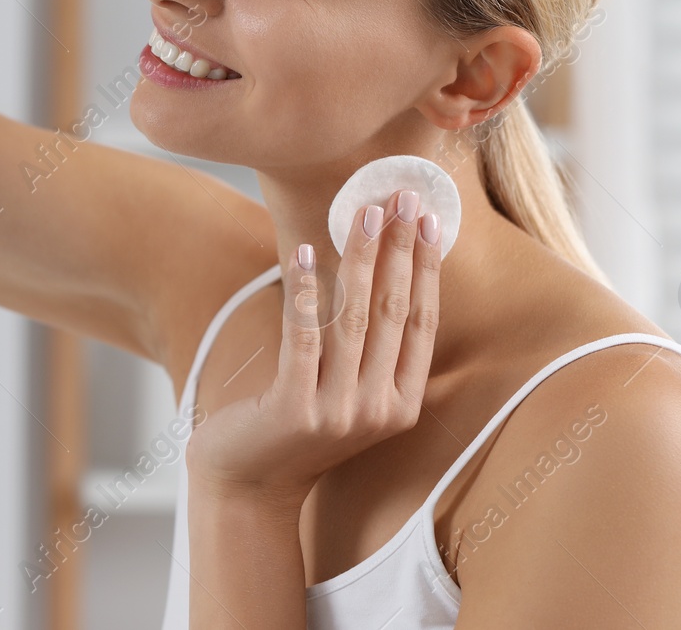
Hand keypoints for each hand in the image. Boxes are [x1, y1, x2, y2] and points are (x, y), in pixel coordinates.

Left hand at [185, 189, 441, 506]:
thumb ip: (371, 349)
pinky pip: (303, 334)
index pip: (422, 322)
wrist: (249, 483)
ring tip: (364, 212)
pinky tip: (304, 251)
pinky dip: (305, 289)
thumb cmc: (299, 424)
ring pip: (354, 317)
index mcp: (402, 404)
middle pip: (393, 311)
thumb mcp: (349, 392)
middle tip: (403, 197)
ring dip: (361, 257)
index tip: (432, 220)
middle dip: (401, 248)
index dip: (428, 268)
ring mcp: (337, 411)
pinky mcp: (295, 407)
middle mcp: (378, 409)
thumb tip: (385, 267)